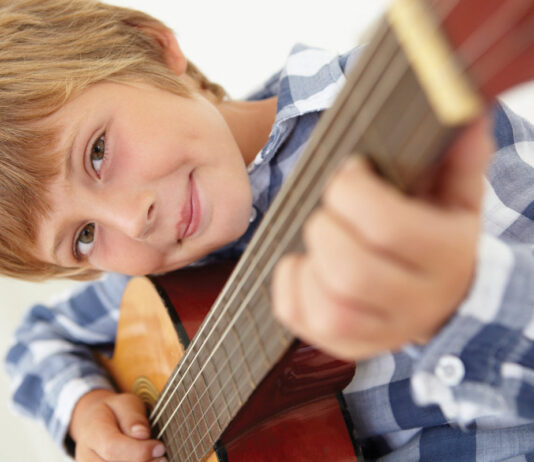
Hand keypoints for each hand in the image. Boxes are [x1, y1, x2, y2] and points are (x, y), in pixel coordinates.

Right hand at [69, 389, 166, 461]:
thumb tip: (142, 434)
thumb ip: (132, 417)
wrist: (92, 422)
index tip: (160, 447)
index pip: (112, 447)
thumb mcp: (125, 404)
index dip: (139, 451)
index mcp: (92, 431)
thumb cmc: (114, 412)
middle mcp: (85, 456)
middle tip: (163, 459)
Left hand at [271, 116, 493, 360]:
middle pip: (351, 270)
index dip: (352, 191)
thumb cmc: (440, 234)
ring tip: (320, 237)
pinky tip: (303, 265)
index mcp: (448, 257)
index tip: (349, 173)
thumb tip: (464, 109)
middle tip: (328, 209)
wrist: (444, 296)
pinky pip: (304, 322)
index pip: (388, 227)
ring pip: (328, 307)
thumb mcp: (457, 193)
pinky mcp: (351, 345)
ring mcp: (383, 333)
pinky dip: (290, 287)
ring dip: (308, 261)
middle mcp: (419, 304)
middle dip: (323, 226)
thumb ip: (458, 155)